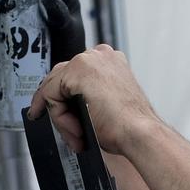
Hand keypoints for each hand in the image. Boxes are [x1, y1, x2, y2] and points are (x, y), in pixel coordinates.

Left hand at [28, 44, 157, 154]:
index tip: (62, 116)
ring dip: (62, 117)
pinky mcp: (76, 70)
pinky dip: (59, 117)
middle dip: (61, 110)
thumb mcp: (107, 102)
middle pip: (60, 79)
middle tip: (72, 132)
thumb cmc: (130, 125)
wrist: (139, 132)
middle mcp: (99, 55)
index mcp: (110, 60)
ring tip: (78, 135)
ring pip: (54, 88)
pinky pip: (50, 95)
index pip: (73, 75)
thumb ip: (88, 95)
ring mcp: (88, 60)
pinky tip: (76, 129)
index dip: (65, 100)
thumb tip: (67, 104)